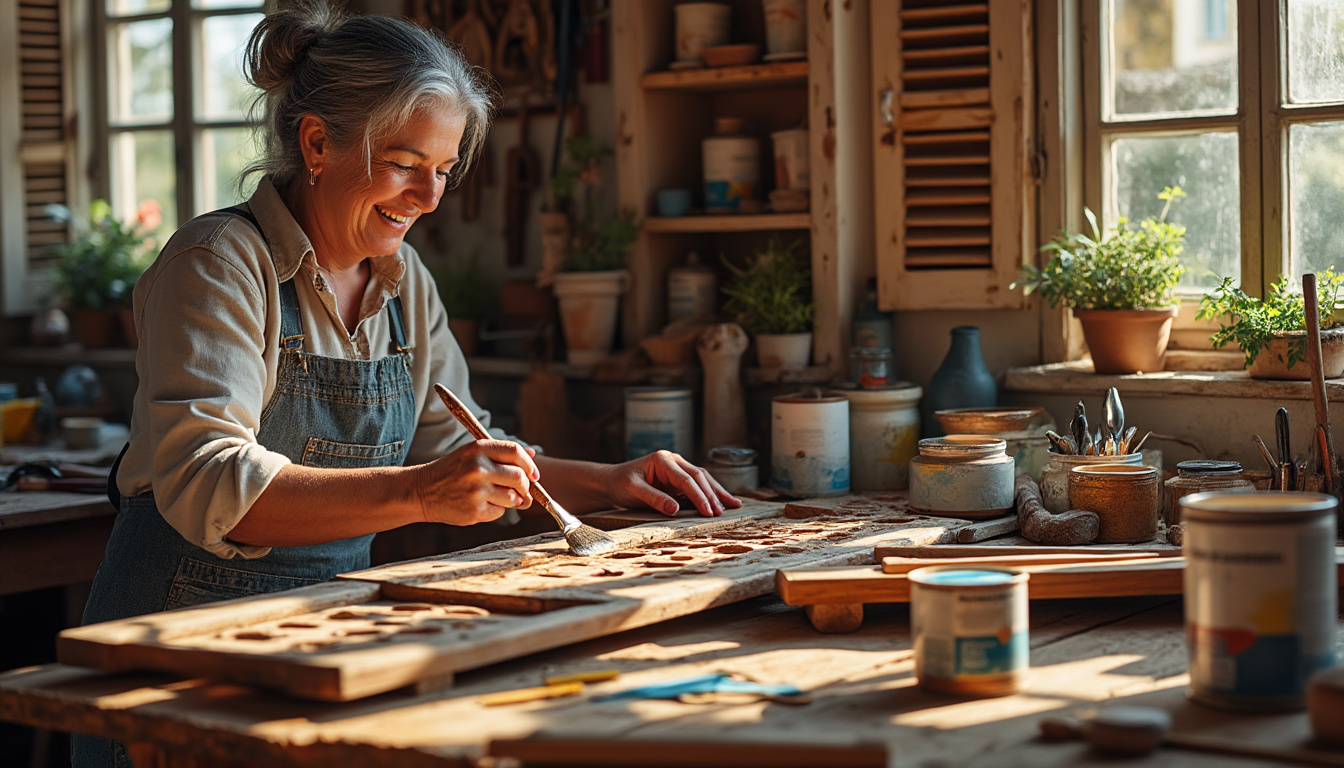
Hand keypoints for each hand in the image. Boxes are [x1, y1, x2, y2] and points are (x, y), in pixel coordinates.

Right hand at [414, 439, 537, 524]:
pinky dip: (495, 510)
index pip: (515, 452)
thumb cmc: (451, 471)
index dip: (529, 464)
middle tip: (522, 491)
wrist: (421, 492)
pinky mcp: (474, 511)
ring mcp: (476, 491)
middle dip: (525, 487)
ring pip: (513, 498)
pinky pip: (499, 512)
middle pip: (519, 478)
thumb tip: (533, 455)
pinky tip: (479, 504)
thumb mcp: (471, 453)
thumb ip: (501, 453)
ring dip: (511, 500)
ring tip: (496, 497)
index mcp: (478, 449)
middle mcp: (477, 468)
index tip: (534, 474)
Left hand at [602, 450, 742, 517]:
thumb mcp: (633, 491)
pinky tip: (723, 502)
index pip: (686, 479)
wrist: (612, 482)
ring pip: (703, 478)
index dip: (698, 496)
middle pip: (699, 476)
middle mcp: (673, 461)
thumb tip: (675, 509)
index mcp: (662, 459)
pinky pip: (698, 485)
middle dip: (712, 494)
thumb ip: (654, 498)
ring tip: (734, 505)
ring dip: (717, 492)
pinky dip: (711, 493)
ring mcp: (678, 469)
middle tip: (722, 512)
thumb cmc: (620, 484)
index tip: (708, 511)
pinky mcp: (679, 479)